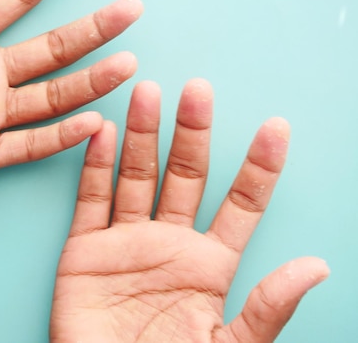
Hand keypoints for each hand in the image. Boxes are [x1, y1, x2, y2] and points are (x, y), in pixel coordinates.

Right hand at [50, 79, 328, 341]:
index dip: (258, 167)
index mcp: (210, 264)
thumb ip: (266, 308)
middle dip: (193, 133)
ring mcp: (125, 242)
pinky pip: (90, 201)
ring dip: (142, 135)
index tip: (275, 127)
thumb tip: (316, 266)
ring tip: (150, 93)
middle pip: (185, 176)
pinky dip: (93, 166)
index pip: (240, 205)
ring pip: (137, 176)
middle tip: (199, 91)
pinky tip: (100, 132)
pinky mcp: (84, 251)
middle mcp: (169, 243)